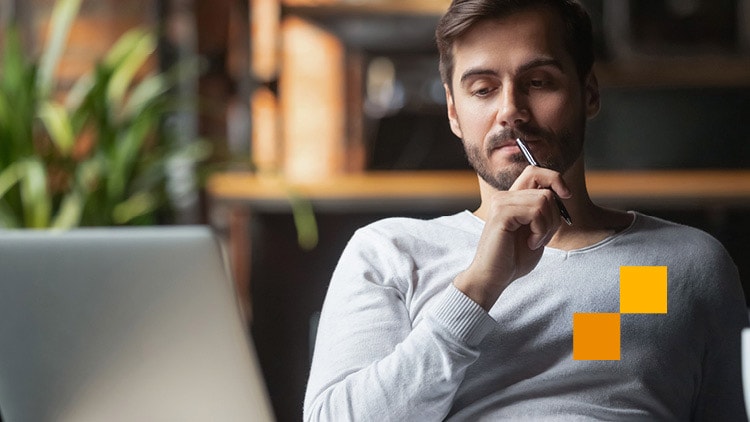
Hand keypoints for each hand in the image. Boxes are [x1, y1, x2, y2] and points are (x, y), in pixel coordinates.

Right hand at [454, 166, 571, 310]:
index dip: (555, 178)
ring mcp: (501, 203)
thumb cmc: (514, 258)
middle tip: (543, 235)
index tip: (566, 196)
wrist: (494, 277)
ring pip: (544, 200)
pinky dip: (540, 230)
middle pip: (545, 187)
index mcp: (512, 199)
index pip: (535, 171)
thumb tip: (561, 194)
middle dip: (554, 214)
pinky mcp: (501, 214)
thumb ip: (544, 211)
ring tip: (535, 241)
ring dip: (547, 226)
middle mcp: (504, 197)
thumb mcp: (536, 230)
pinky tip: (531, 243)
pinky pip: (536, 212)